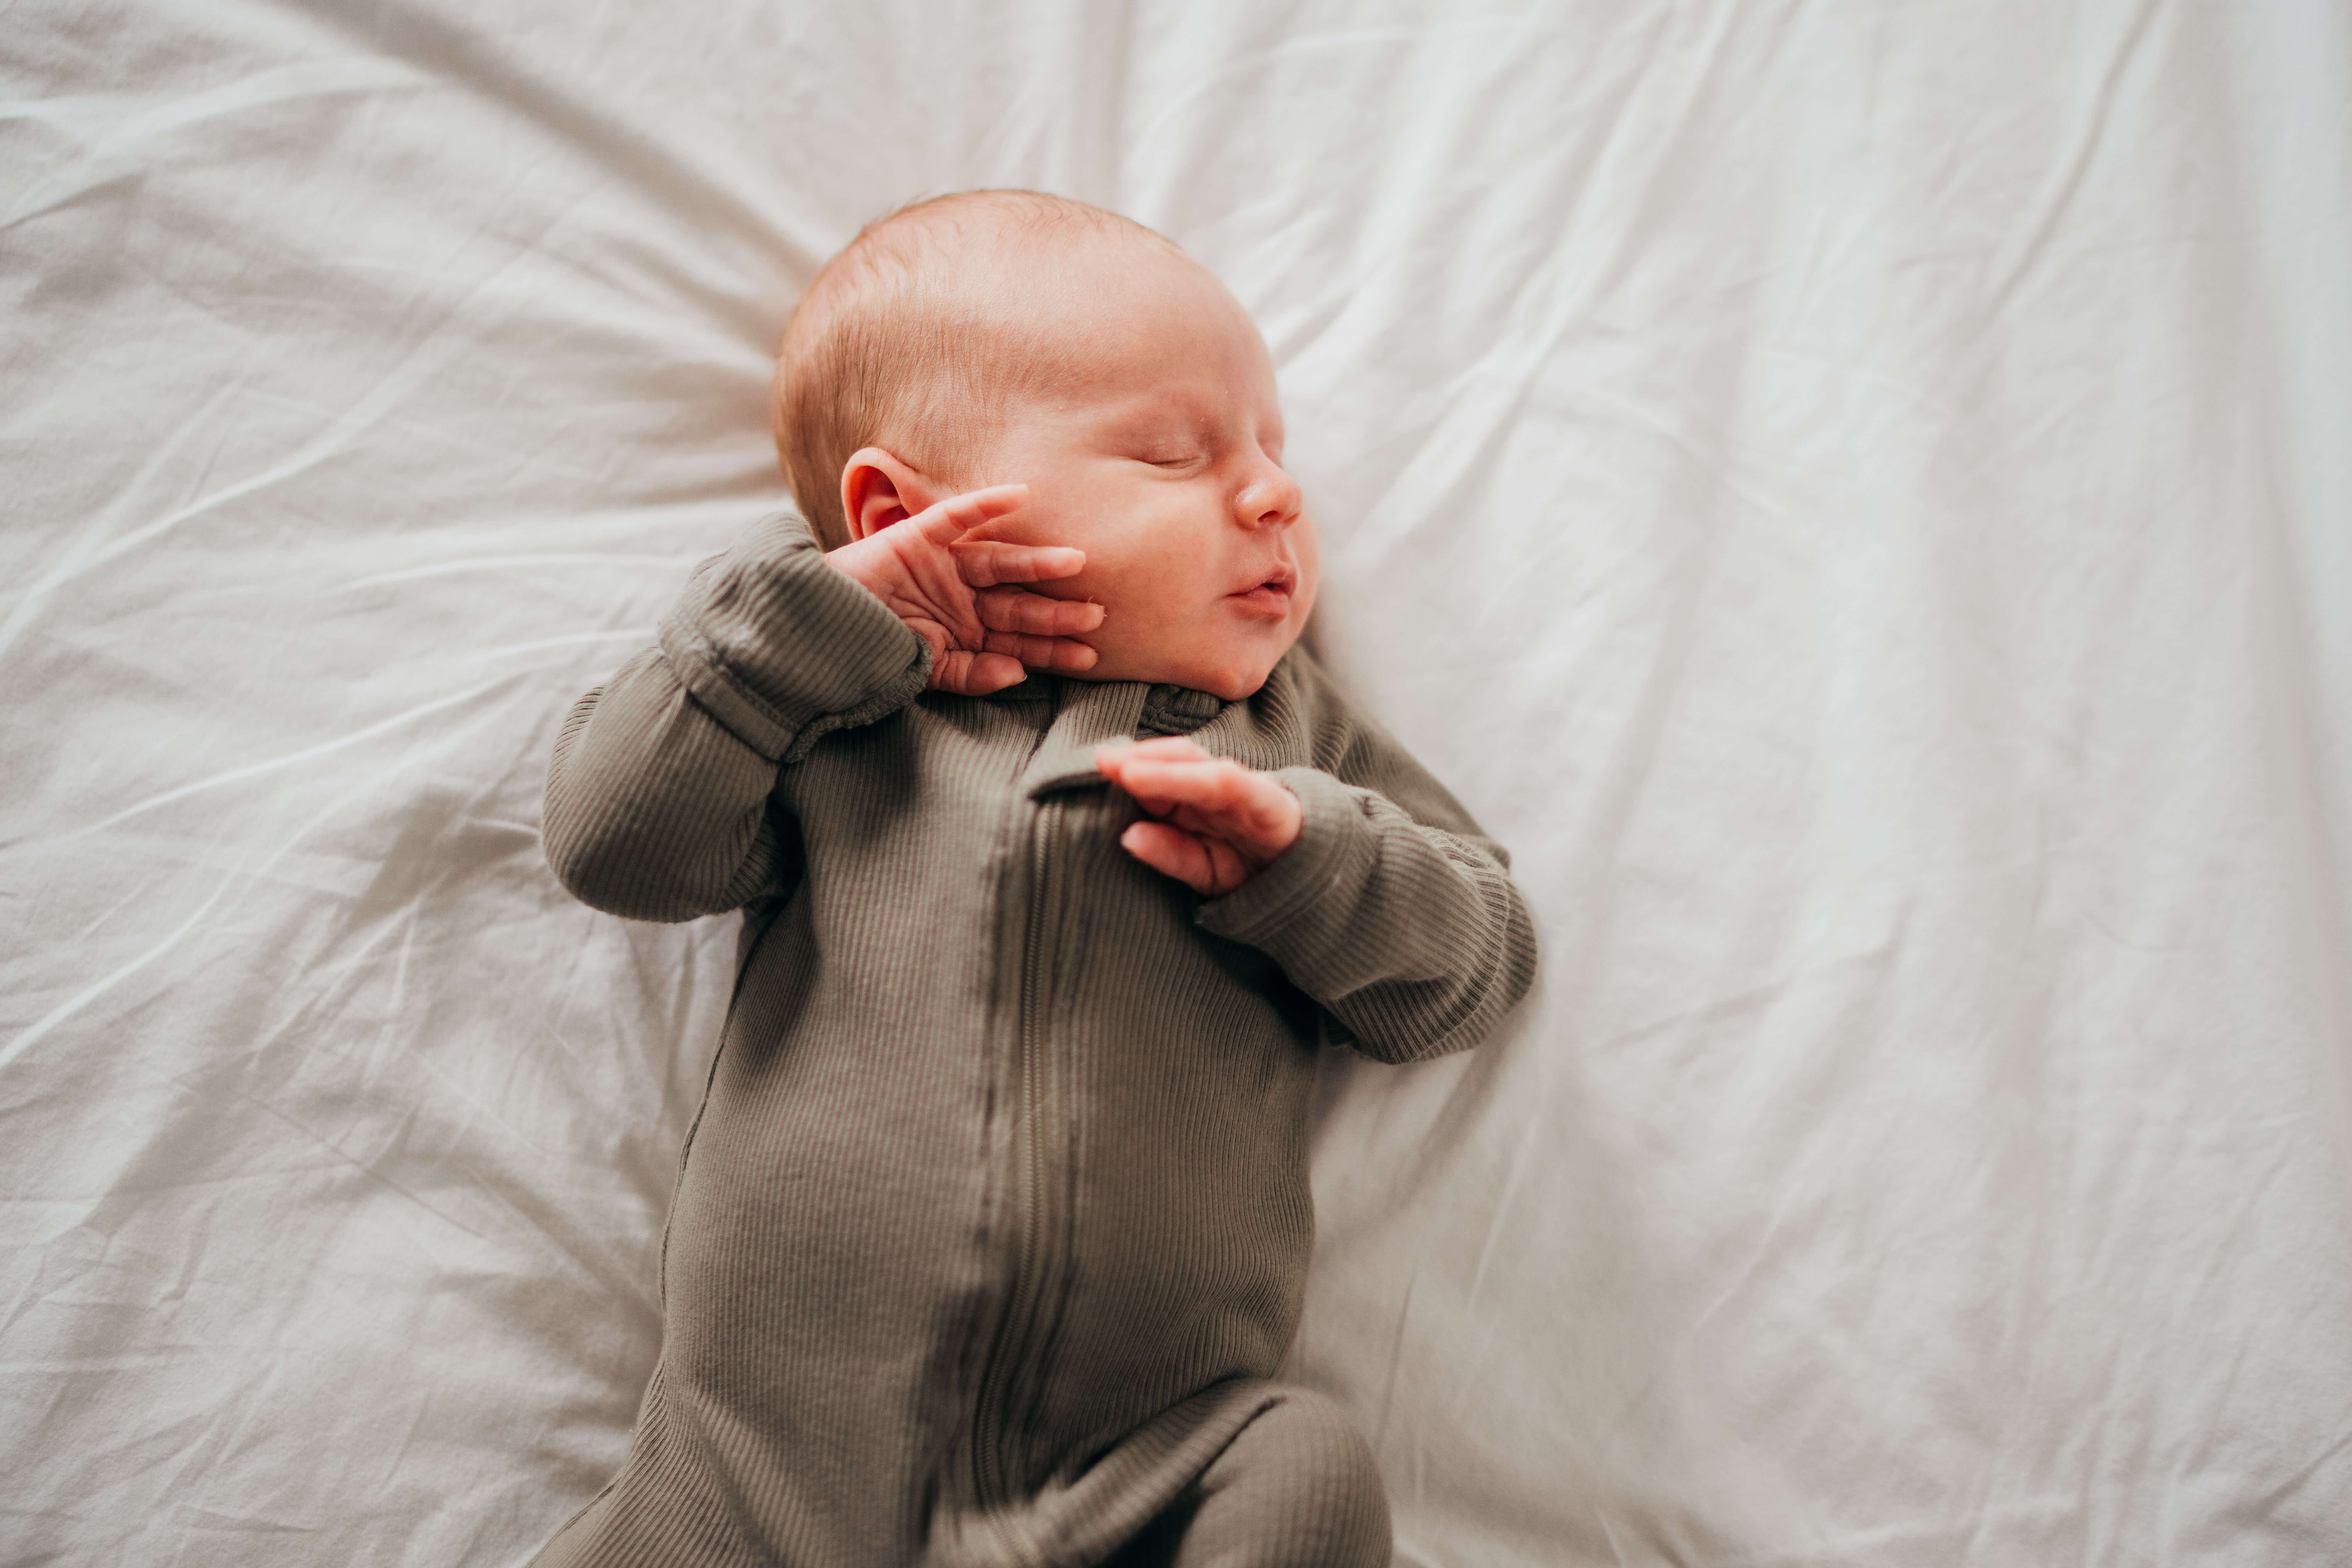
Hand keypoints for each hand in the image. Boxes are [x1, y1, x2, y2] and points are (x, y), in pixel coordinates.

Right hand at [825, 484, 1103, 695]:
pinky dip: (987, 505)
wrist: (817, 633)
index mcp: (968, 631)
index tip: (1089, 658)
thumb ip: (973, 676)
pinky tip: (1021, 494)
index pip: (1020, 640)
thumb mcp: (928, 673)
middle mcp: (963, 596)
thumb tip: (1018, 674)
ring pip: (1001, 562)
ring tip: (1076, 563)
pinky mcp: (918, 537)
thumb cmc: (873, 654)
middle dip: (1056, 611)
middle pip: (1019, 603)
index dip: (1053, 648)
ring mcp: (944, 566)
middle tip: (1096, 614)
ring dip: (1038, 562)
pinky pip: (958, 517)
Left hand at [1093, 737, 1302, 896]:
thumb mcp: (1204, 871)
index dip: (1131, 768)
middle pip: (1177, 763)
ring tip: (1128, 771)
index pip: (1161, 776)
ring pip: (1203, 770)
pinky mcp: (1270, 803)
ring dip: (1166, 769)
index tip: (1096, 766)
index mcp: (1198, 801)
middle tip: (1100, 759)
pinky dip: (1208, 782)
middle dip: (1140, 759)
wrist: (1316, 883)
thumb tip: (1127, 837)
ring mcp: (1245, 793)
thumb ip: (1169, 853)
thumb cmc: (1253, 871)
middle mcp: (1219, 789)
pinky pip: (1237, 787)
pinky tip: (1185, 781)